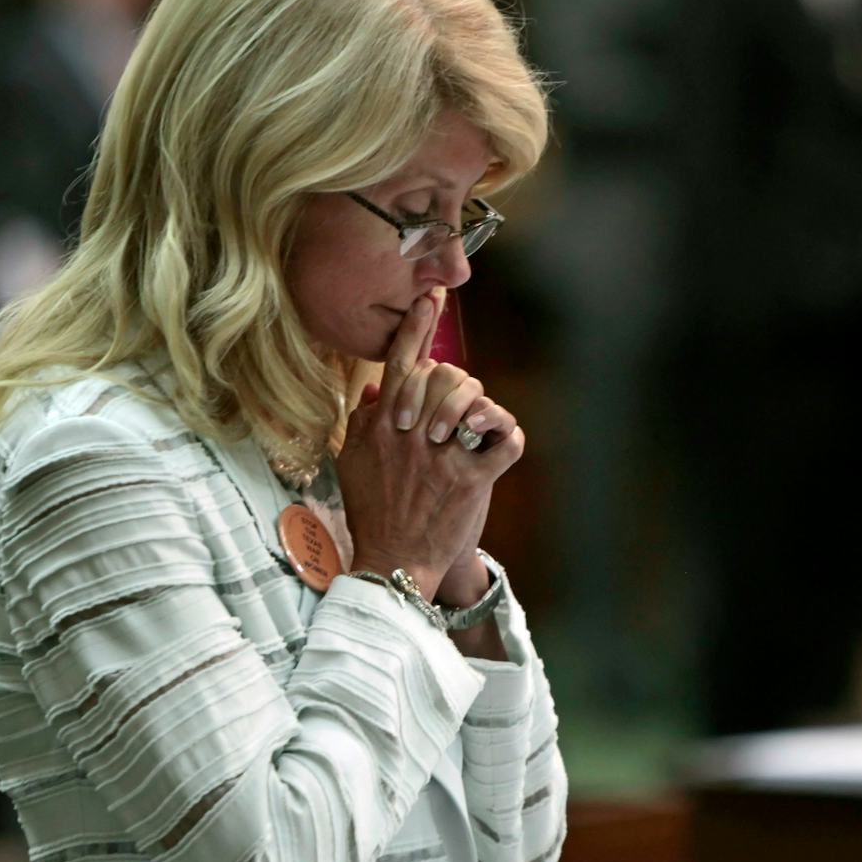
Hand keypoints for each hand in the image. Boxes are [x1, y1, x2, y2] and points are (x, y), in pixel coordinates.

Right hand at [337, 294, 524, 600]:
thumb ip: (360, 422)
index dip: (416, 328)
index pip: (399, 364)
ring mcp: (443, 456)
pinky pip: (505, 443)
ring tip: (471, 425)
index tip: (430, 300)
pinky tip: (500, 443)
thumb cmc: (372, 512)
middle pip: (441, 375)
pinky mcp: (471, 481)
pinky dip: (508, 437)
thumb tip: (372, 389)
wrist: (392, 561)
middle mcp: (411, 434)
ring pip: (473, 399)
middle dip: (452, 380)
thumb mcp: (352, 462)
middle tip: (454, 399)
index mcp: (382, 425)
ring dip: (477, 406)